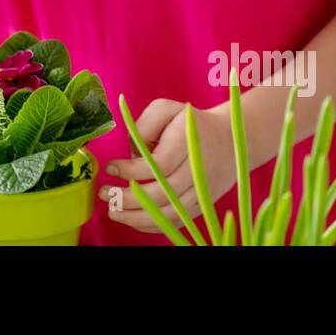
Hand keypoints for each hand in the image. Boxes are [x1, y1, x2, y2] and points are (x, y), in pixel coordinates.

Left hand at [102, 100, 237, 235]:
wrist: (230, 140)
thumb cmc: (189, 122)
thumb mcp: (165, 109)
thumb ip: (143, 126)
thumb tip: (131, 155)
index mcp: (188, 142)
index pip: (159, 165)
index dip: (132, 171)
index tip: (111, 167)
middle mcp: (198, 170)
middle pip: (162, 194)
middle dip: (128, 198)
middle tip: (104, 193)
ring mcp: (202, 191)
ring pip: (169, 213)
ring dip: (136, 217)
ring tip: (112, 211)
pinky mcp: (201, 205)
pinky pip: (176, 221)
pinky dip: (152, 225)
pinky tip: (131, 219)